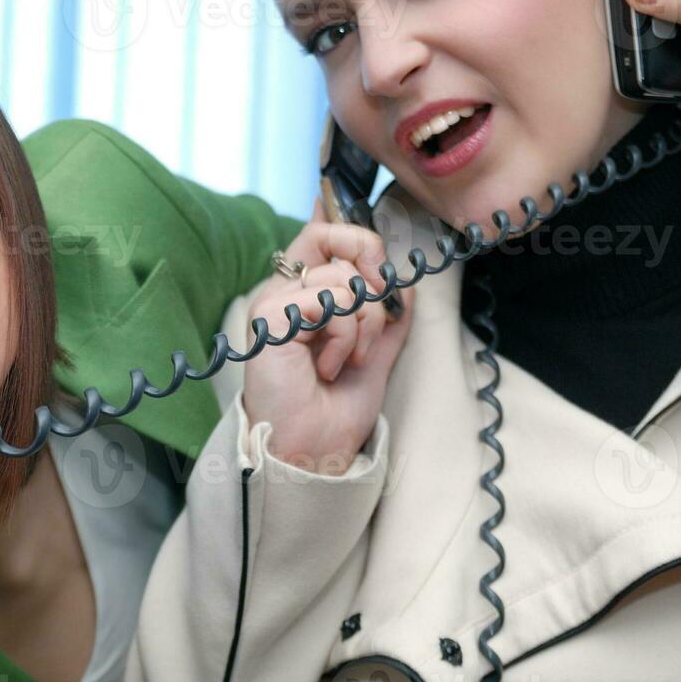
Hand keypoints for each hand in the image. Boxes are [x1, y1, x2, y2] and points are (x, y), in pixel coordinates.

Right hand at [242, 203, 413, 474]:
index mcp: (303, 295)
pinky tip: (329, 367)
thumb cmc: (333, 412)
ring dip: (363, 323)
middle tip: (380, 305)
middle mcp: (284, 292)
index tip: (379, 263)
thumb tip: (409, 286)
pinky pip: (329, 302)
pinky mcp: (271, 318)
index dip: (350, 230)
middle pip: (327, 234)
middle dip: (370, 264)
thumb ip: (389, 321)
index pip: (321, 234)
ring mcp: (274, 303)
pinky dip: (345, 336)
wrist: (315, 452)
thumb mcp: (375, 357)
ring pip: (341, 277)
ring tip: (347, 360)